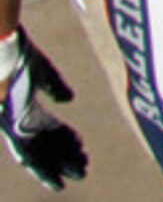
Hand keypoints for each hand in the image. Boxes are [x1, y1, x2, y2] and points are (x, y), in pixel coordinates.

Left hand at [0, 34, 83, 190]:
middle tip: (82, 169)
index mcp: (26, 106)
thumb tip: (68, 100)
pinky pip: (29, 155)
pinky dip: (42, 170)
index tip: (82, 147)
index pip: (51, 128)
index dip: (67, 138)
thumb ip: (54, 87)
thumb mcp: (43, 71)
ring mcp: (14, 125)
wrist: (1, 53)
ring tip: (77, 176)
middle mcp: (20, 120)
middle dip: (65, 157)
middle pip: (46, 145)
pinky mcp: (10, 128)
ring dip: (58, 168)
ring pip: (39, 155)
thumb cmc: (19, 57)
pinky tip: (54, 180)